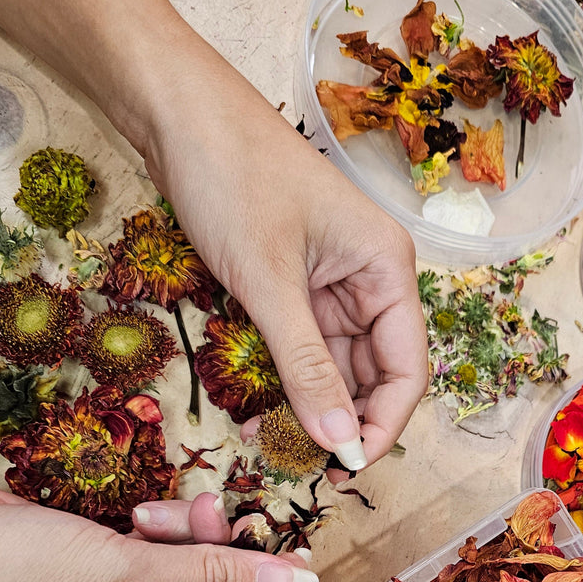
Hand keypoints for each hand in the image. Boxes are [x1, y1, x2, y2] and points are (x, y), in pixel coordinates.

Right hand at [0, 481, 315, 581]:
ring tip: (196, 505)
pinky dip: (155, 539)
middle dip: (220, 565)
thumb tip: (294, 581)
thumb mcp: (123, 576)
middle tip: (239, 516)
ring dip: (189, 544)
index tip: (292, 563)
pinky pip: (141, 570)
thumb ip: (216, 575)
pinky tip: (154, 511)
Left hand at [141, 54, 428, 478]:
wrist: (174, 112)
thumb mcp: (269, 282)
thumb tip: (338, 441)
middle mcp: (370, 279)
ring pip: (334, 367)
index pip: (408, 368)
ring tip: (267, 444)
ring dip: (307, 408)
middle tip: (300, 466)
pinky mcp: (293, 285)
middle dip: (342, 422)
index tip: (345, 469)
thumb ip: (306, 366)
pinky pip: (300, 348)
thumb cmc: (231, 177)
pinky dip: (283, 382)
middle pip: (375, 373)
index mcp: (387, 268)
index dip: (383, 425)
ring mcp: (331, 283)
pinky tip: (254, 413)